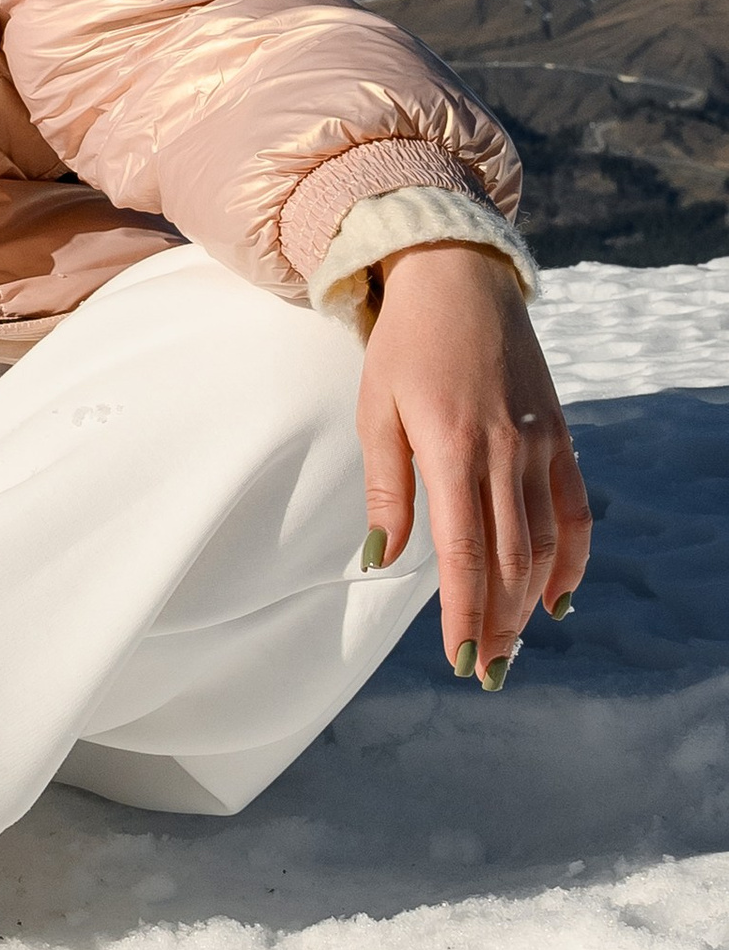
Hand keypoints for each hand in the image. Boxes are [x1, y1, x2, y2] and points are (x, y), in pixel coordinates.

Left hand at [358, 244, 590, 681]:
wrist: (459, 279)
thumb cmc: (404, 345)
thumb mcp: (376, 409)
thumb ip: (386, 488)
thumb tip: (381, 560)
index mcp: (451, 448)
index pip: (463, 554)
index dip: (464, 613)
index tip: (460, 659)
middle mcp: (503, 452)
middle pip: (508, 560)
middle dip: (497, 624)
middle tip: (484, 671)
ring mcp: (538, 445)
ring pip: (544, 544)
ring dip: (528, 602)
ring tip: (510, 644)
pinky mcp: (559, 436)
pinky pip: (574, 511)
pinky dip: (572, 559)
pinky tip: (558, 598)